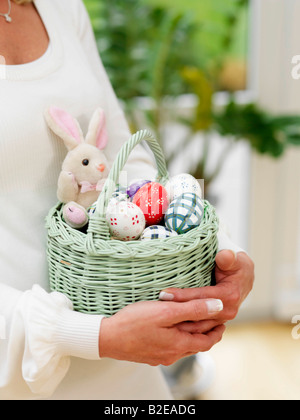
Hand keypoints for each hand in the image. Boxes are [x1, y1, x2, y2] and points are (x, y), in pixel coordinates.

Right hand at [99, 299, 225, 366]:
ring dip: (191, 334)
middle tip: (212, 318)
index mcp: (179, 344)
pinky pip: (170, 346)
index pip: (207, 340)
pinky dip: (177, 336)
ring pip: (183, 345)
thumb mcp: (166, 311)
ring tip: (193, 320)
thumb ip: (193, 309)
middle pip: (196, 344)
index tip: (222, 318)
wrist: (106, 338)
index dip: (217, 329)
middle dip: (206, 331)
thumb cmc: (134, 323)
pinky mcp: (150, 354)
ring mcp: (160, 356)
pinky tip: (170, 328)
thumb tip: (218, 306)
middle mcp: (172, 354)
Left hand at [159, 250, 254, 325]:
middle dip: (176, 312)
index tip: (164, 293)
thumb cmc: (236, 266)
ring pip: (196, 326)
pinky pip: (197, 327)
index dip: (182, 296)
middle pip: (196, 314)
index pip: (201, 297)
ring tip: (157, 318)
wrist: (244, 277)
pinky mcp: (214, 322)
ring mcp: (221, 319)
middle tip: (154, 309)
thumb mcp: (234, 259)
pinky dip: (183, 326)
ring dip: (177, 322)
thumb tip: (224, 256)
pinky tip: (167, 324)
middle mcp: (226, 311)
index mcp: (229, 296)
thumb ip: (228, 258)